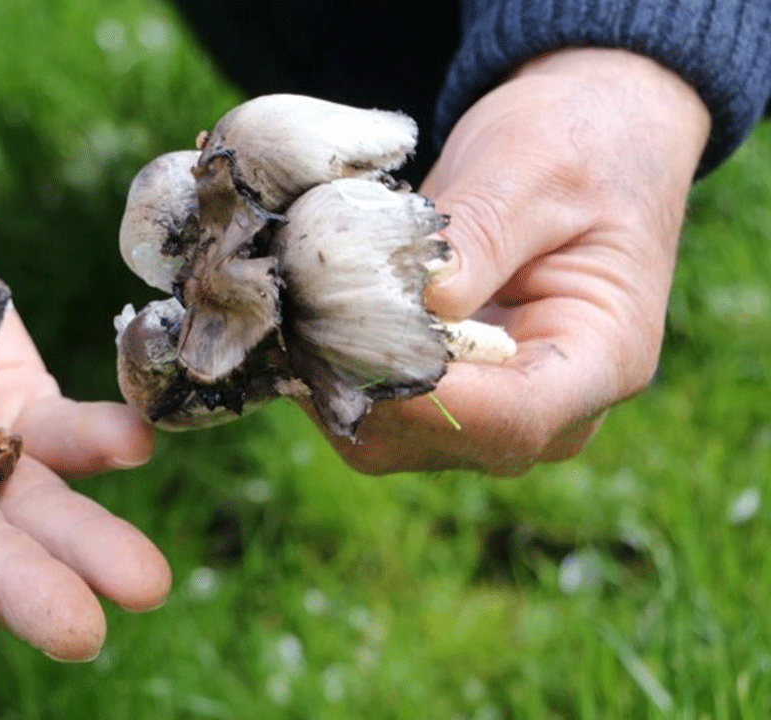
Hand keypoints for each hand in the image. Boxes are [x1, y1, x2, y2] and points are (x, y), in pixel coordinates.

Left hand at [318, 48, 710, 474]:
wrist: (580, 138)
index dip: (428, 401)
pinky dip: (329, 367)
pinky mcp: (440, 392)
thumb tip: (426, 300)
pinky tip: (302, 311)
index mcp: (603, 358)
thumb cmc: (574, 147)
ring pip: (389, 435)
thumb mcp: (535, 169)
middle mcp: (550, 408)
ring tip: (294, 304)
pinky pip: (371, 405)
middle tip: (297, 313)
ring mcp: (491, 406)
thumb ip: (484, 234)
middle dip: (362, 386)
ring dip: (333, 379)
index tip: (354, 346)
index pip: (514, 420)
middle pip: (440, 441)